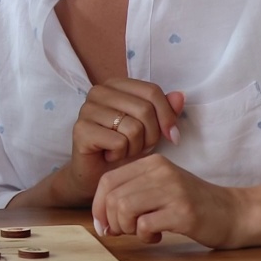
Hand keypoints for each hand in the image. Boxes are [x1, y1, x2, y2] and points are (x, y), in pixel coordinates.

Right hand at [58, 79, 183, 205]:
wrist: (97, 175)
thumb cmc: (124, 148)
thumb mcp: (151, 128)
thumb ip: (165, 110)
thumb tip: (180, 96)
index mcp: (116, 85)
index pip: (152, 91)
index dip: (167, 116)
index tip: (172, 136)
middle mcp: (98, 92)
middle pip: (144, 109)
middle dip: (151, 136)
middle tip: (140, 147)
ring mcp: (87, 109)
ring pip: (133, 127)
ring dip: (135, 147)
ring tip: (124, 150)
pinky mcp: (81, 130)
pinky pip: (119, 142)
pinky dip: (121, 155)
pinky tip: (110, 156)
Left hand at [91, 154, 247, 248]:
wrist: (234, 213)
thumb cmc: (192, 204)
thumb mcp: (161, 188)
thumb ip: (132, 193)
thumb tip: (101, 217)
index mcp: (152, 162)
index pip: (107, 180)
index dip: (98, 206)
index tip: (103, 225)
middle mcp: (161, 171)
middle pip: (113, 198)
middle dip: (112, 222)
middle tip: (125, 232)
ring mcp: (173, 190)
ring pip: (124, 210)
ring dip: (128, 229)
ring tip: (143, 232)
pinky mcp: (183, 212)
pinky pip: (145, 225)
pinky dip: (145, 236)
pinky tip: (158, 236)